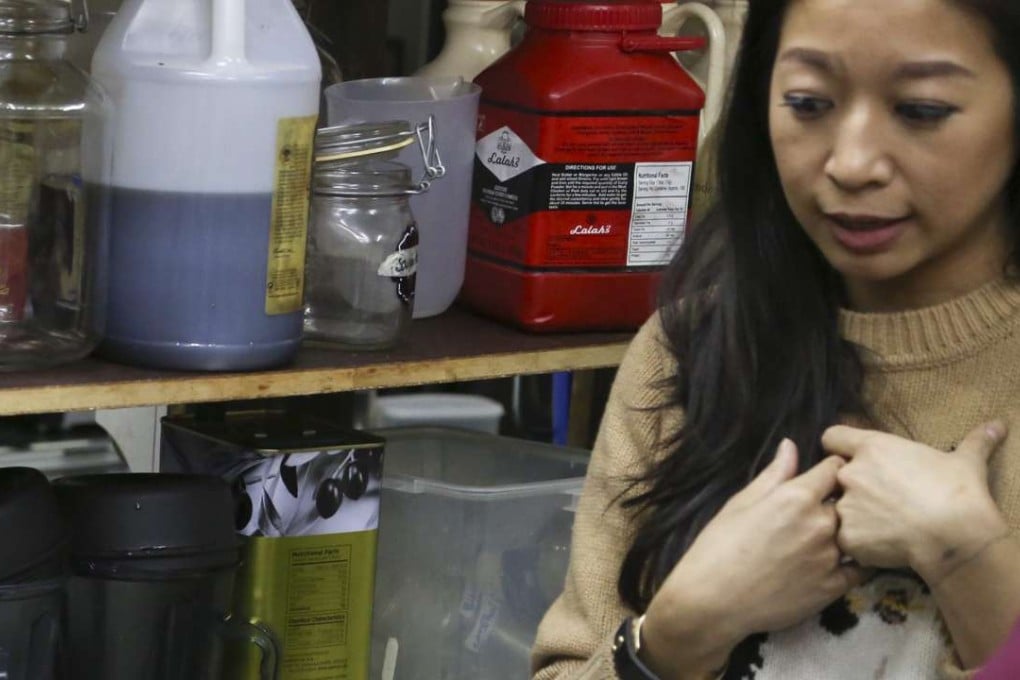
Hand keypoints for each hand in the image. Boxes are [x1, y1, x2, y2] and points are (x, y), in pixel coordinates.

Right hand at [641, 439, 866, 678]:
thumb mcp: (742, 503)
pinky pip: (859, 569)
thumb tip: (790, 445)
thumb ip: (774, 474)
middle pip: (847, 501)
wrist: (714, 600)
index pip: (834, 468)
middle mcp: (822, 523)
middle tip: (820, 510)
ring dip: (845, 532)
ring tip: (824, 538)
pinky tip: (839, 562)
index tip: (826, 475)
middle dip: (838, 501)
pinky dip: (853, 562)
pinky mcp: (834, 587)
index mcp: (798, 496)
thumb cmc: (720, 546)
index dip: (831, 468)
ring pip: (853, 534)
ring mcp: (831, 557)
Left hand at [823, 421, 1008, 584]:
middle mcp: (850, 472)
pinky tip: (883, 547)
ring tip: (883, 526)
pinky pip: (846, 540)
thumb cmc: (959, 492)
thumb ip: (975, 441)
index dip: (839, 448)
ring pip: (838, 510)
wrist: (955, 537)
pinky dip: (859, 544)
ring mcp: (846, 505)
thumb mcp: (967, 462)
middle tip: (879, 501)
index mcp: (871, 447)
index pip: (832, 438)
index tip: (852, 459)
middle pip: (834, 477)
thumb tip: (999, 424)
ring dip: (854, 516)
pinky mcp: (848, 536)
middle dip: (850, 487)